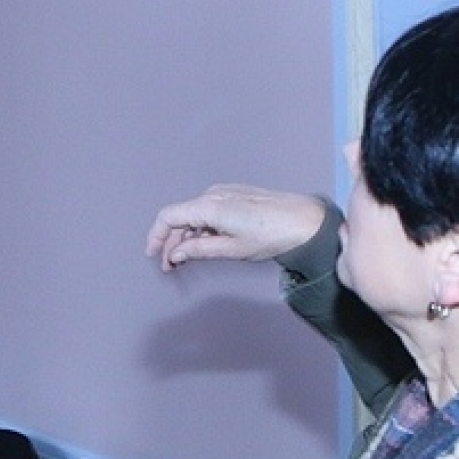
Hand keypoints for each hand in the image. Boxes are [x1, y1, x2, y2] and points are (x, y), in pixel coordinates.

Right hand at [145, 185, 326, 270]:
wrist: (305, 221)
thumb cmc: (273, 234)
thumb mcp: (231, 249)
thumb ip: (198, 251)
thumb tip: (176, 254)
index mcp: (208, 205)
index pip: (168, 217)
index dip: (156, 236)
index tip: (153, 254)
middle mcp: (213, 194)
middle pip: (180, 216)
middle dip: (171, 241)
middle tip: (171, 265)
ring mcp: (225, 193)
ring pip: (194, 215)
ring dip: (187, 236)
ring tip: (188, 259)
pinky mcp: (236, 196)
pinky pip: (208, 211)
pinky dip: (201, 228)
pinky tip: (208, 244)